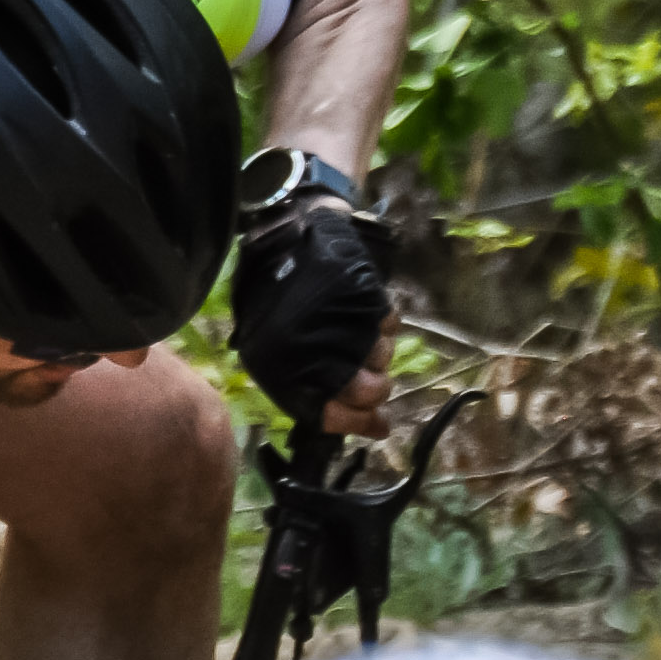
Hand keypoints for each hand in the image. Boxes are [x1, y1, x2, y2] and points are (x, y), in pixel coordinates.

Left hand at [230, 198, 395, 438]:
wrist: (285, 235)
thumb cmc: (271, 296)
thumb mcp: (269, 347)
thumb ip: (305, 384)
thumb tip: (354, 418)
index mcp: (286, 373)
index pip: (335, 416)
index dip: (361, 424)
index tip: (379, 424)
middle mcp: (320, 356)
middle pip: (371, 391)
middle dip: (376, 387)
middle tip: (369, 374)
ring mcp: (348, 327)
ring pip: (384, 357)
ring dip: (376, 349)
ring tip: (354, 329)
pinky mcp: (368, 300)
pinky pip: (391, 324)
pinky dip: (382, 321)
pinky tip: (362, 310)